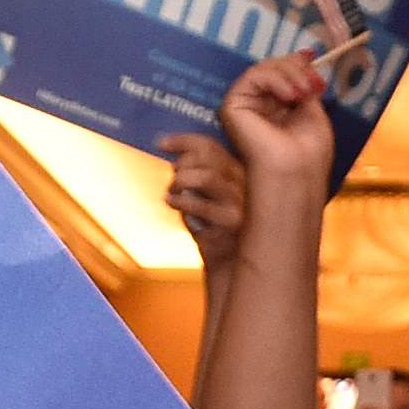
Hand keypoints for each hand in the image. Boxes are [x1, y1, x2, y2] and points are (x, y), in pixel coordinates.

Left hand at [160, 133, 247, 270]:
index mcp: (243, 172)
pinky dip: (179, 201)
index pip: (214, 145)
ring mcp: (241, 204)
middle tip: (172, 177)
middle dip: (182, 163)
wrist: (230, 267)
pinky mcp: (231, 224)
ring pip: (206, 176)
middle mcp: (247, 184)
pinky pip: (199, 204)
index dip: (184, 140)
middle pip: (209, 157)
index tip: (162, 143)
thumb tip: (177, 156)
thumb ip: (201, 175)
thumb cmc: (216, 229)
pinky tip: (171, 202)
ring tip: (172, 190)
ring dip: (181, 180)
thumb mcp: (211, 197)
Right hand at [220, 51, 338, 211]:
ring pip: (263, 69)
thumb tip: (304, 55)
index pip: (281, 74)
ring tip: (304, 91)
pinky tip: (290, 95)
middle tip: (314, 82)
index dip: (298, 65)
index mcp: (275, 109)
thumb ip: (304, 84)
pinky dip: (275, 79)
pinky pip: (253, 77)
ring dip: (289, 73)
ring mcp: (244, 105)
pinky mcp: (232, 106)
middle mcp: (257, 106)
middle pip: (272, 68)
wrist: (297, 173)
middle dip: (296, 68)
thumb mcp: (312, 110)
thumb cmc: (309, 153)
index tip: (316, 69)